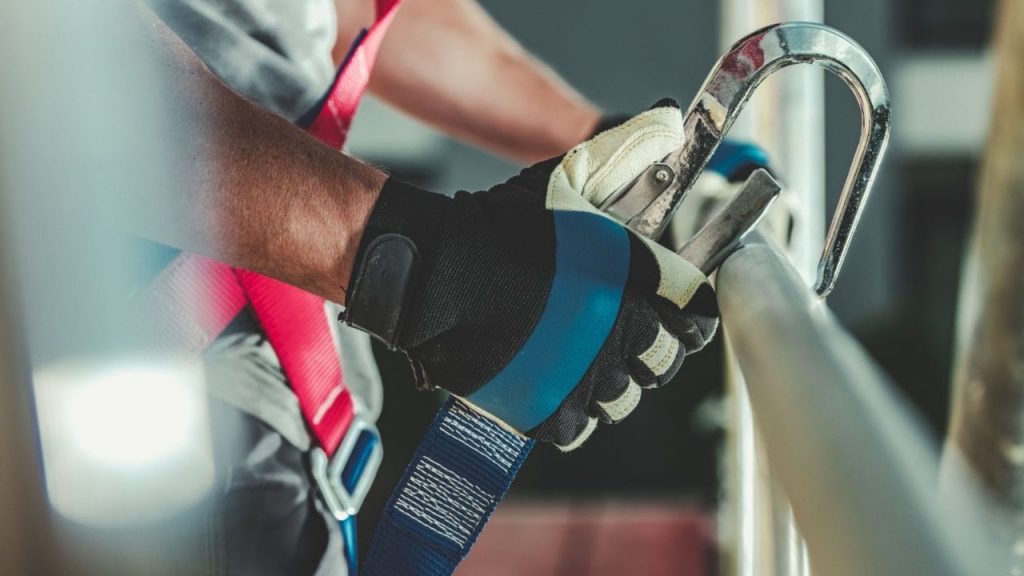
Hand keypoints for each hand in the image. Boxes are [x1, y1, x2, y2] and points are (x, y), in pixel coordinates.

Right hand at [343, 103, 717, 449]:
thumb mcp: (567, 177)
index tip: (673, 312)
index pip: (698, 318)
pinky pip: (581, 426)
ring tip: (579, 356)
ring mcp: (582, 379)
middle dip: (650, 348)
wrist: (432, 270)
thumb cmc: (498, 225)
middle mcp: (619, 334)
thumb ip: (625, 150)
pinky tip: (552, 381)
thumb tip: (669, 119)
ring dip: (609, 380)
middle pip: (665, 362)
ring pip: (623, 397)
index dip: (688, 316)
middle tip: (618, 332)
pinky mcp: (545, 412)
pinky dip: (571, 410)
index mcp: (634, 281)